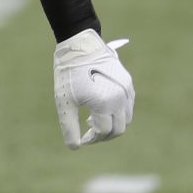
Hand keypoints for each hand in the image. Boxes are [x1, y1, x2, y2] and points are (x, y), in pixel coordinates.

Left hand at [53, 29, 134, 148]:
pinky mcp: (128, 83)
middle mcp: (120, 98)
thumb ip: (69, 126)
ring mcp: (126, 90)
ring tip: (94, 118)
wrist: (80, 45)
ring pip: (126, 118)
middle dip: (104, 135)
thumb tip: (74, 147)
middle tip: (89, 131)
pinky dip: (119, 112)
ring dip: (113, 124)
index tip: (81, 138)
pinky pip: (129, 105)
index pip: (103, 132)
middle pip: (118, 129)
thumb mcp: (64, 101)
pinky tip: (103, 107)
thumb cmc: (69, 73)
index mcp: (104, 103)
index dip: (92, 139)